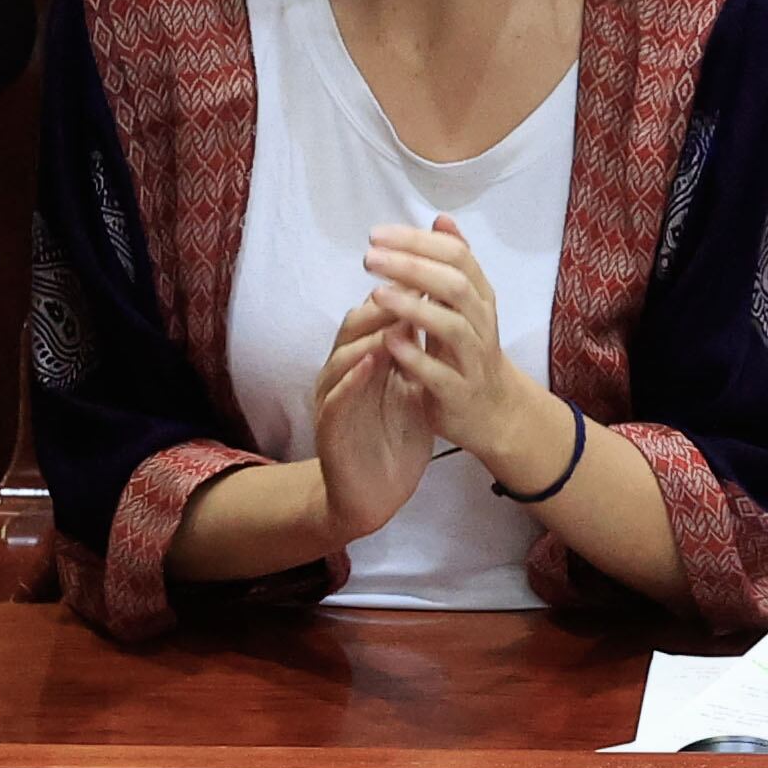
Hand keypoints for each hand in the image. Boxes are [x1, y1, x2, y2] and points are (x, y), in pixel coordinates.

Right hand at [314, 294, 438, 542]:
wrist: (372, 496)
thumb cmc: (393, 439)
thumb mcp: (413, 388)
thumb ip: (419, 352)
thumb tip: (439, 308)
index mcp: (366, 360)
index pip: (377, 315)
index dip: (400, 291)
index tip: (428, 270)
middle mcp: (345, 372)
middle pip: (356, 326)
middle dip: (382, 303)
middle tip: (410, 284)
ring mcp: (333, 398)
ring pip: (343, 355)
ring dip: (368, 336)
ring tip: (393, 318)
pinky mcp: (329, 428)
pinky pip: (337, 397)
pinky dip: (352, 378)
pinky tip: (370, 364)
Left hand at [363, 218, 564, 484]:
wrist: (495, 413)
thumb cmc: (469, 351)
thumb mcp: (465, 305)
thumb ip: (453, 264)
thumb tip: (441, 219)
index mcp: (479, 297)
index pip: (456, 256)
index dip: (418, 241)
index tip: (377, 234)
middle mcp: (481, 323)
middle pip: (454, 285)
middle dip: (411, 267)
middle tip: (370, 257)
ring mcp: (473, 360)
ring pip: (451, 326)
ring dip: (413, 307)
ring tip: (376, 294)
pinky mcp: (460, 394)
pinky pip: (440, 374)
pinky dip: (415, 356)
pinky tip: (388, 341)